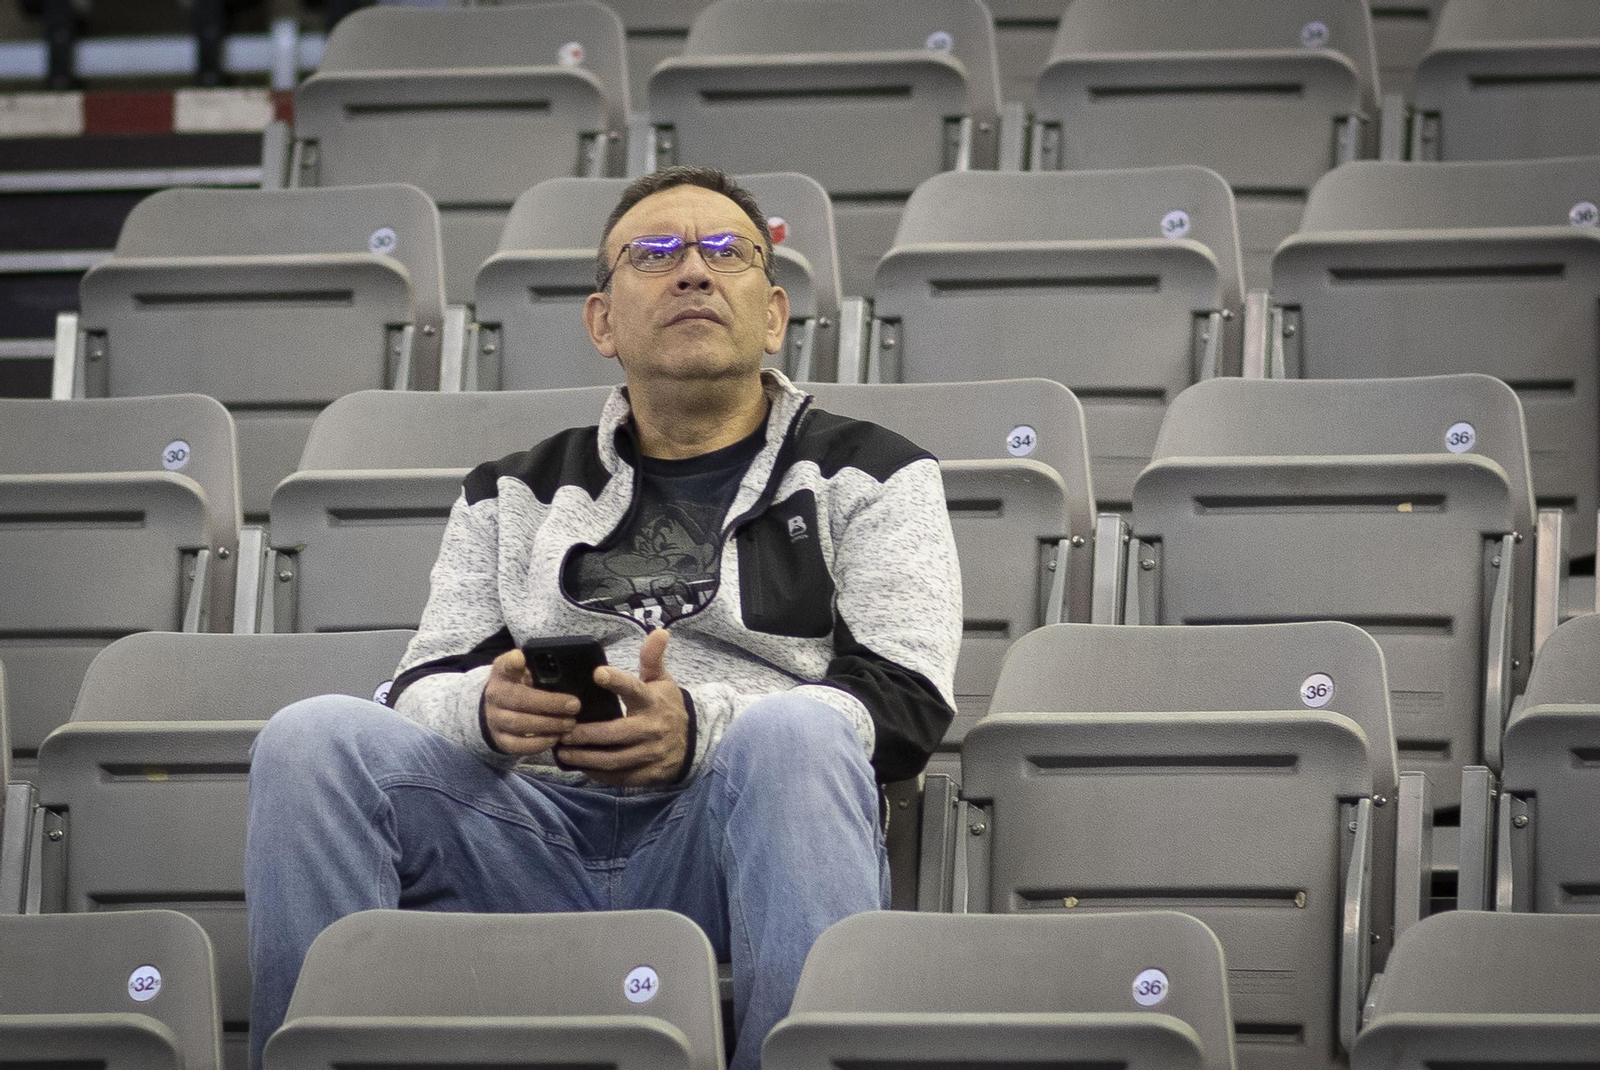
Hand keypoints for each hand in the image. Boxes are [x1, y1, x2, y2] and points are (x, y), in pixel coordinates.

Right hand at [482, 649, 579, 755]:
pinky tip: (555, 738)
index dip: (512, 662)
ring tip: (569, 724)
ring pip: (519, 724)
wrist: (497, 710)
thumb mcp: (525, 671)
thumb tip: (563, 663)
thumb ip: (538, 665)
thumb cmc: (520, 686)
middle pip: (519, 700)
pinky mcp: (500, 739)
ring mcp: (495, 719)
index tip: (520, 658)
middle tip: (575, 706)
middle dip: (549, 704)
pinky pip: (517, 745)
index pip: (504, 665)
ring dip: (548, 725)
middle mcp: (495, 696)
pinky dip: (538, 744)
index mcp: (502, 674)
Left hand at [555, 629, 690, 786]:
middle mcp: (652, 728)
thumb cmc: (666, 707)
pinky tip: (581, 766)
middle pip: (614, 733)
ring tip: (563, 751)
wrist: (692, 742)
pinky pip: (619, 776)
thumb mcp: (662, 681)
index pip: (633, 689)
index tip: (596, 673)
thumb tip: (659, 631)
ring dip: (585, 757)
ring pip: (613, 760)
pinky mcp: (648, 774)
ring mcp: (651, 754)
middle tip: (562, 731)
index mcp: (652, 701)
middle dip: (586, 734)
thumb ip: (652, 658)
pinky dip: (598, 773)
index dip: (615, 681)